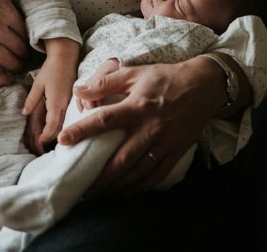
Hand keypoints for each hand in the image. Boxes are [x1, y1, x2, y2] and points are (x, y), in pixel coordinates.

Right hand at [0, 0, 45, 86]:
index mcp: (6, 11)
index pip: (28, 33)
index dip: (33, 41)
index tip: (33, 45)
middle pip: (20, 50)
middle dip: (26, 56)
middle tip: (27, 59)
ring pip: (8, 62)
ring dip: (15, 67)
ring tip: (17, 69)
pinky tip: (4, 80)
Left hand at [22, 37, 78, 153]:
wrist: (66, 56)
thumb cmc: (52, 69)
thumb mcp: (38, 84)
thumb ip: (32, 100)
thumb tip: (24, 114)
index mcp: (57, 102)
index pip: (52, 125)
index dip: (45, 136)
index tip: (38, 143)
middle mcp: (66, 105)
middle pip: (59, 128)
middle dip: (49, 139)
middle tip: (38, 146)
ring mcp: (70, 104)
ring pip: (63, 124)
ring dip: (54, 132)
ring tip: (43, 139)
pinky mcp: (72, 102)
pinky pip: (66, 117)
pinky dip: (59, 125)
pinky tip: (52, 127)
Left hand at [57, 56, 224, 196]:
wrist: (204, 86)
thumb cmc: (165, 77)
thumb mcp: (135, 72)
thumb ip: (106, 82)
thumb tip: (79, 90)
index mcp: (137, 106)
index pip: (104, 120)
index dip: (82, 130)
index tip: (63, 140)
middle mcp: (150, 127)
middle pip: (121, 159)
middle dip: (100, 177)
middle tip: (81, 187)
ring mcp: (165, 142)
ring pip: (138, 171)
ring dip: (117, 185)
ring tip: (99, 193)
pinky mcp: (177, 151)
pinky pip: (157, 175)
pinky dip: (141, 186)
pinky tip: (126, 190)